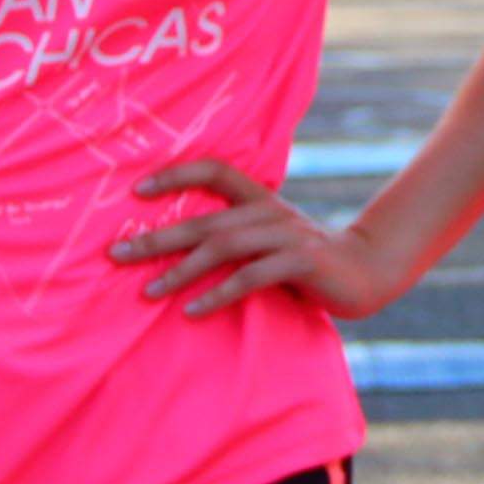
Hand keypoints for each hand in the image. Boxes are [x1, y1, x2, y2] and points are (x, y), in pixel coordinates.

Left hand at [109, 157, 404, 320]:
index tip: (136, 191)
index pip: (215, 171)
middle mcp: (271, 212)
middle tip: (117, 254)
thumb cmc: (307, 260)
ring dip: (181, 270)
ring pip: (224, 247)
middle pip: (206, 220)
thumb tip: (176, 246)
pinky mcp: (301, 262)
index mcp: (261, 200)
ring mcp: (288, 236)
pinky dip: (218, 294)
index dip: (176, 175)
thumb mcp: (271, 238)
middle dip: (158, 238)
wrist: (367, 271)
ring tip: (148, 290)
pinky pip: (251, 278)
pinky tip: (193, 311)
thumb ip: (236, 235)